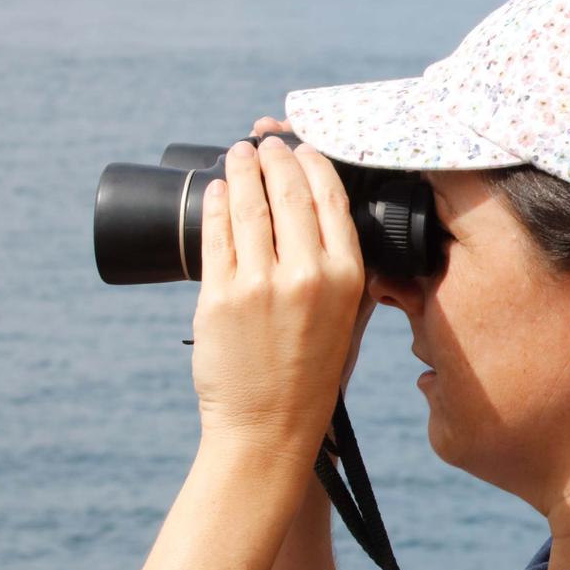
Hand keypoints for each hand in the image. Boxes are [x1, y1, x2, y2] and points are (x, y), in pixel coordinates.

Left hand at [191, 136, 364, 454]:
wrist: (269, 428)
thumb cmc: (314, 379)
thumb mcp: (352, 326)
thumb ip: (354, 280)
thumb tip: (340, 231)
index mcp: (348, 280)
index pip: (331, 199)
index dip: (313, 163)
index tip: (301, 148)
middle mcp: (307, 276)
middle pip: (288, 191)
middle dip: (273, 156)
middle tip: (263, 142)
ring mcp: (259, 284)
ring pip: (247, 205)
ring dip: (240, 170)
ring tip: (237, 155)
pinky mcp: (219, 295)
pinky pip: (216, 234)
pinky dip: (214, 204)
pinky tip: (215, 191)